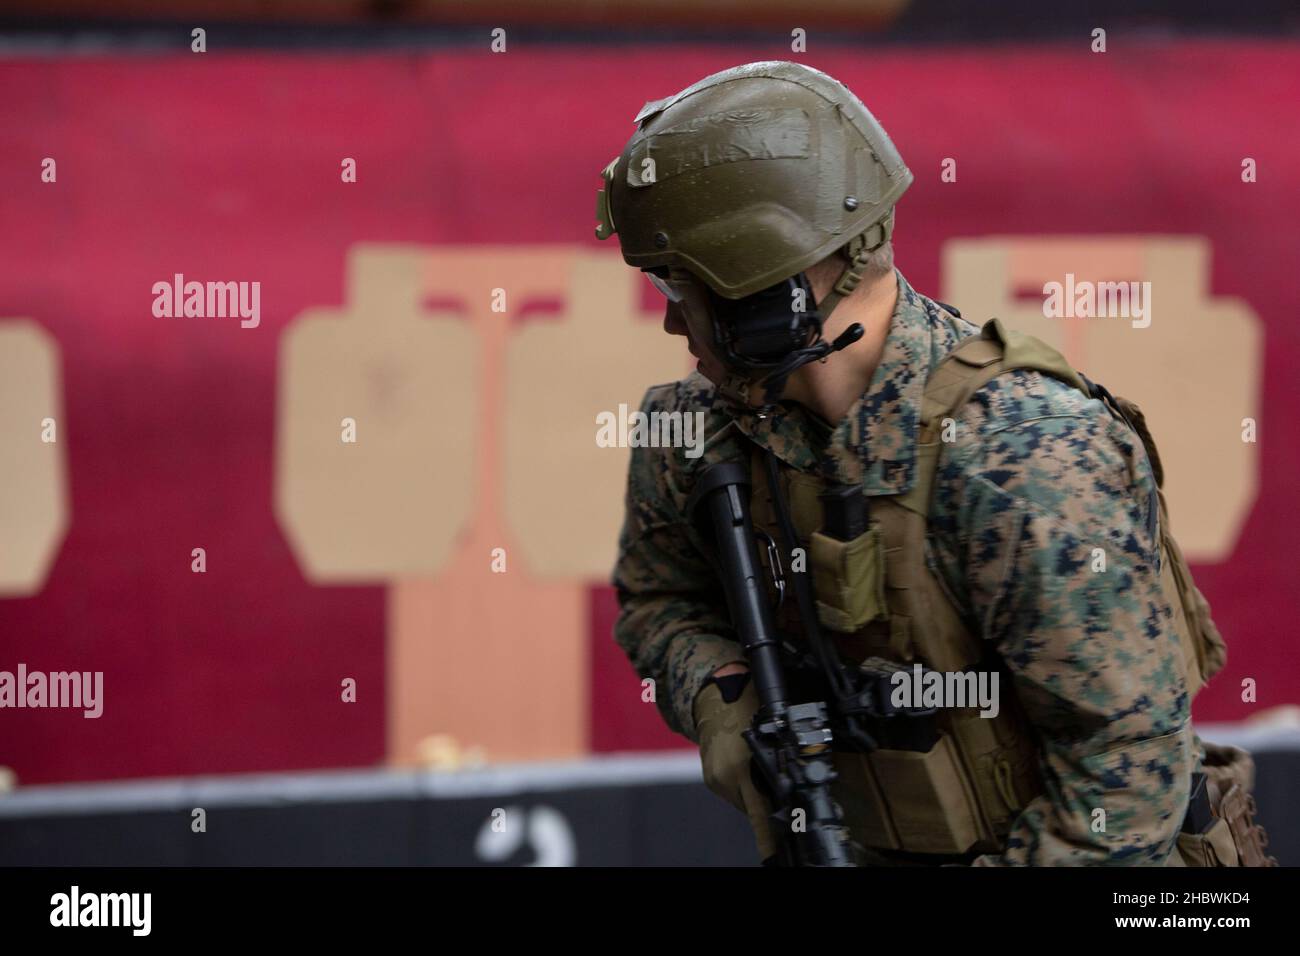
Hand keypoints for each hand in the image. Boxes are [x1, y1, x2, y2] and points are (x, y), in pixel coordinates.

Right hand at [693, 674, 775, 860]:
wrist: (715, 698)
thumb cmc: (747, 709)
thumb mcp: (770, 736)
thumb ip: (777, 766)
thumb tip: (793, 793)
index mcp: (743, 768)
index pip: (759, 814)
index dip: (768, 837)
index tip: (774, 855)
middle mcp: (726, 777)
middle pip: (752, 811)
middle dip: (766, 815)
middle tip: (780, 827)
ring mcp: (715, 779)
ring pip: (743, 802)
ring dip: (754, 797)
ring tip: (758, 773)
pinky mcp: (710, 779)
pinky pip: (732, 792)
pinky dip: (743, 787)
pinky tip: (747, 771)